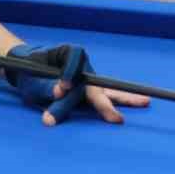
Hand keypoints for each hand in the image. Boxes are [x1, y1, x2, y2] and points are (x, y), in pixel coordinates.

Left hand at [6, 43, 150, 126]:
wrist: (29, 69)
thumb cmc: (29, 73)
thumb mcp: (31, 81)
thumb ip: (45, 87)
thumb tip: (61, 91)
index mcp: (68, 54)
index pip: (74, 60)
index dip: (69, 75)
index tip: (61, 88)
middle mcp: (83, 67)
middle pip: (95, 85)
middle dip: (104, 104)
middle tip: (116, 119)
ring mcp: (89, 80)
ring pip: (106, 91)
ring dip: (125, 99)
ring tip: (145, 101)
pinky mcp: (90, 92)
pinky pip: (105, 97)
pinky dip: (119, 102)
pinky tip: (142, 101)